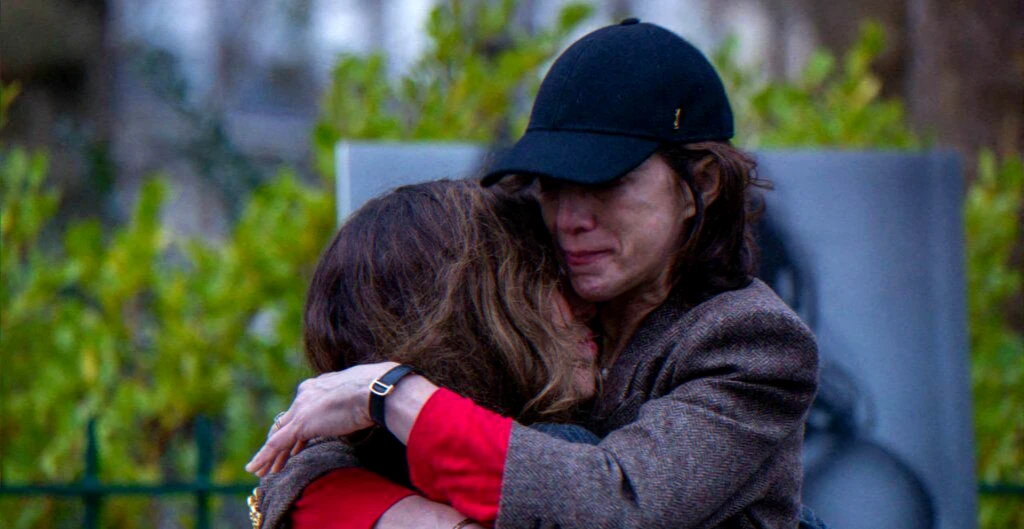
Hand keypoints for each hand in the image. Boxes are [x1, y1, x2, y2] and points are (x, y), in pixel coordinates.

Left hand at [245, 362, 397, 475]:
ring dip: (270, 455)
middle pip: (286, 422)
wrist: (375, 390)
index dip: (297, 427)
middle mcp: (305, 394)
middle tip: (273, 459)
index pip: (301, 409)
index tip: (296, 441)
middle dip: (279, 442)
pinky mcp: (301, 424)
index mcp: (319, 385)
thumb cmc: (376, 390)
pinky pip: (276, 444)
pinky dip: (264, 457)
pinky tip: (255, 470)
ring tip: (262, 470)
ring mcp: (302, 409)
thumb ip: (352, 400)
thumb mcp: (360, 393)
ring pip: (279, 435)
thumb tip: (360, 408)